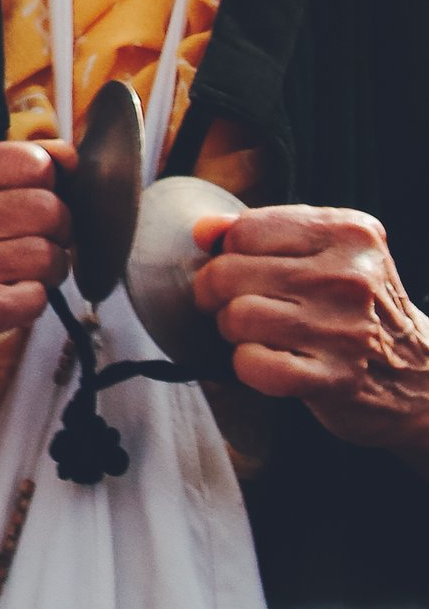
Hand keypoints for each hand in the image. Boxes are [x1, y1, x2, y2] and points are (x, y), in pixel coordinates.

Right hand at [0, 140, 68, 397]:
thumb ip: (1, 168)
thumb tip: (68, 156)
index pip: (25, 160)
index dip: (50, 180)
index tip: (43, 194)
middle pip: (43, 207)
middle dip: (60, 227)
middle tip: (46, 238)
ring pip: (42, 255)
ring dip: (52, 268)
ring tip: (35, 271)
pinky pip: (27, 301)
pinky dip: (34, 301)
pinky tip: (15, 297)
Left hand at [196, 203, 428, 458]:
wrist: (422, 377)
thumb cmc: (357, 307)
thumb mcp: (325, 252)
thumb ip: (261, 231)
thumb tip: (203, 230)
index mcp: (348, 232)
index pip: (244, 230)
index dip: (226, 253)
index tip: (238, 270)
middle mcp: (349, 277)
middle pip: (230, 272)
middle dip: (219, 294)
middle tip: (238, 306)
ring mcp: (344, 329)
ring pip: (236, 317)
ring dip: (232, 330)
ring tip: (257, 335)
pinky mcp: (336, 378)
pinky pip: (254, 364)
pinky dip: (246, 365)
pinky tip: (268, 363)